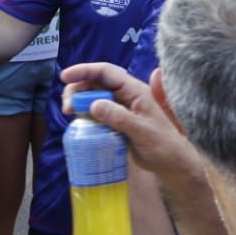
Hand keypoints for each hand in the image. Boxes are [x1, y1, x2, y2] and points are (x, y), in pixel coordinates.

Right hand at [58, 62, 201, 179]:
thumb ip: (119, 117)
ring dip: (78, 101)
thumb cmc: (162, 145)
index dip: (84, 70)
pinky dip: (83, 114)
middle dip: (76, 88)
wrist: (170, 164)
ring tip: (69, 113)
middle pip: (94, 82)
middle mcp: (124, 95)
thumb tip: (93, 105)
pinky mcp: (114, 121)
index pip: (105, 72)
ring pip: (92, 96)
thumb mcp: (141, 131)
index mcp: (134, 90)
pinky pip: (95, 112)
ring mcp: (119, 108)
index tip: (65, 77)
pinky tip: (78, 122)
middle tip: (67, 106)